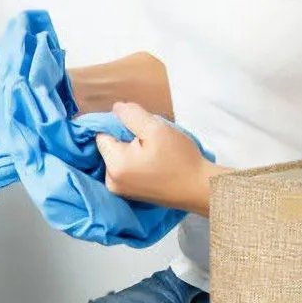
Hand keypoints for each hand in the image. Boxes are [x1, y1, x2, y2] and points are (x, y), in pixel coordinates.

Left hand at [94, 101, 216, 213]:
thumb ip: (132, 115)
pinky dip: (135, 161)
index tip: (140, 126)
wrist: (199, 189)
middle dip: (126, 137)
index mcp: (114, 165)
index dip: (119, 124)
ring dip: (132, 148)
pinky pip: (125, 168)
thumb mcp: (156, 128)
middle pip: (109, 146)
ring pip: (118, 156)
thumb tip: (116, 108)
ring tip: (154, 151)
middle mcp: (111, 181)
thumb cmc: (180, 159)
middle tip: (151, 139)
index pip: (102, 134)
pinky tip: (153, 162)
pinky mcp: (130, 194)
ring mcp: (120, 190)